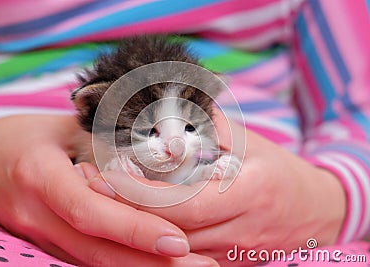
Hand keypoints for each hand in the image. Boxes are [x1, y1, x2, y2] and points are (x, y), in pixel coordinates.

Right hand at [0, 115, 217, 266]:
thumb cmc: (20, 139)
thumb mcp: (60, 128)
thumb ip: (102, 141)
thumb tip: (152, 153)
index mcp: (41, 179)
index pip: (92, 211)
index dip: (134, 230)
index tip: (179, 242)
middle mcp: (40, 216)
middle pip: (98, 251)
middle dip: (152, 266)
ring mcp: (41, 237)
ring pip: (94, 263)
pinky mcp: (48, 244)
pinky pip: (87, 259)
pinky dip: (123, 264)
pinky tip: (153, 264)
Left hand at [90, 111, 346, 265]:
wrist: (314, 210)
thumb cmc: (277, 170)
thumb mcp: (249, 142)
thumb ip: (208, 126)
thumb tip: (164, 106)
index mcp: (248, 192)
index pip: (181, 202)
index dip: (139, 192)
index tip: (104, 173)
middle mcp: (238, 229)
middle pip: (168, 231)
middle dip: (123, 211)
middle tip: (88, 183)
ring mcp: (231, 252)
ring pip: (169, 251)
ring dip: (131, 228)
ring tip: (99, 199)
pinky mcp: (224, 261)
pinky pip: (179, 257)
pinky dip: (150, 240)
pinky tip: (127, 220)